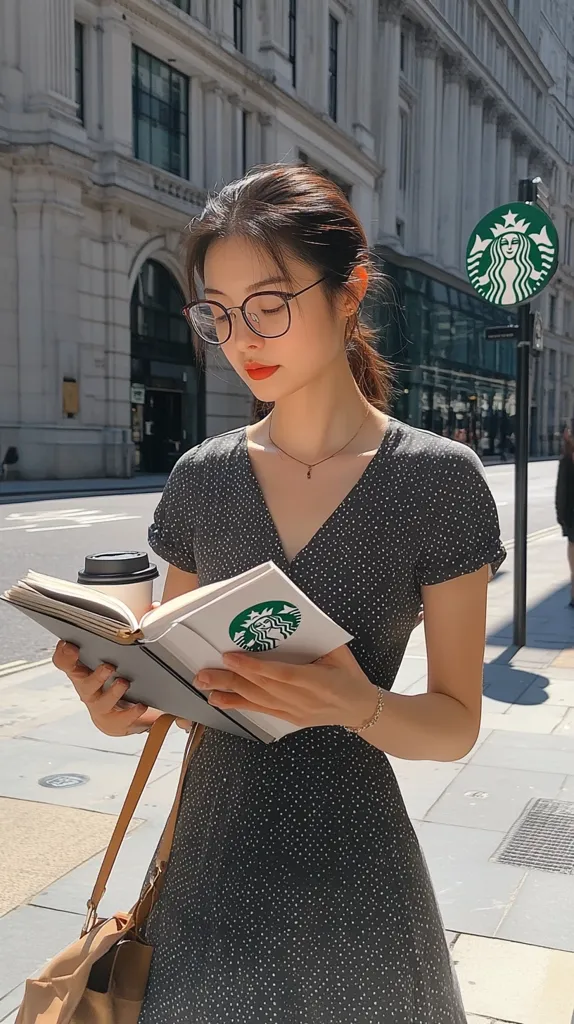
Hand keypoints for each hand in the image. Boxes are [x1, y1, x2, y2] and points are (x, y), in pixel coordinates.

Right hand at [52, 640, 161, 736]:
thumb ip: (131, 632)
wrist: (117, 716)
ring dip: (113, 692)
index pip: (65, 662)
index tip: (70, 644)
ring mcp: (99, 706)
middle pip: (82, 682)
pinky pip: (121, 718)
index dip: (64, 654)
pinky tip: (141, 705)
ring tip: (124, 683)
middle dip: (95, 674)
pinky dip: (131, 712)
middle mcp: (87, 688)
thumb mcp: (116, 656)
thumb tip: (154, 607)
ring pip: (101, 701)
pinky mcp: (113, 720)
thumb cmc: (113, 678)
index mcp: (83, 670)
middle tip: (108, 666)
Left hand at [193, 645, 378, 730]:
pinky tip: (220, 701)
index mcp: (317, 680)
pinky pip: (261, 711)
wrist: (361, 709)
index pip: (280, 673)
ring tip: (205, 687)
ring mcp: (294, 712)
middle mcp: (302, 699)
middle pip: (261, 689)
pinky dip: (239, 705)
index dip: (253, 667)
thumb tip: (295, 618)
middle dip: (230, 680)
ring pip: (257, 701)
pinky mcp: (289, 719)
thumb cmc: (350, 675)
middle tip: (203, 673)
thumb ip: (320, 639)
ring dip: (229, 694)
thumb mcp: (341, 653)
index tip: (229, 656)